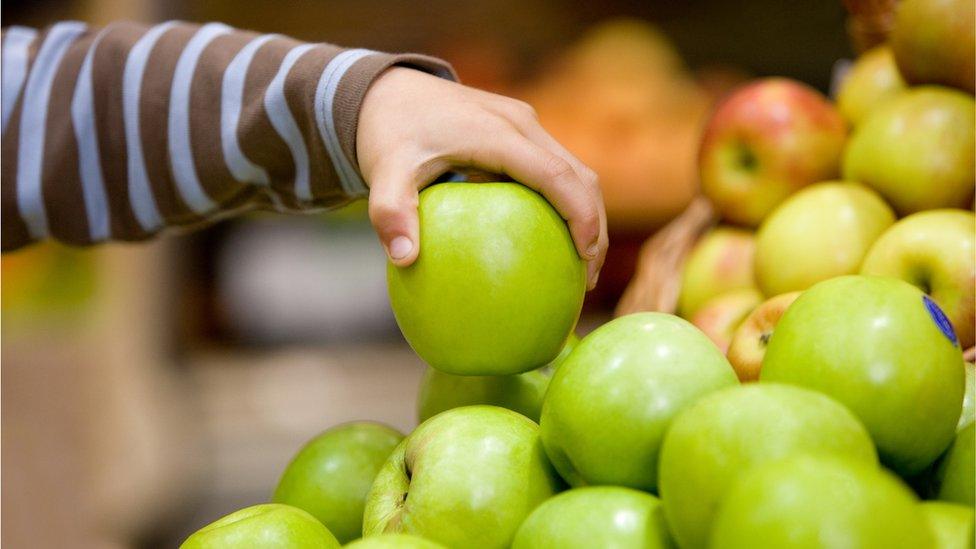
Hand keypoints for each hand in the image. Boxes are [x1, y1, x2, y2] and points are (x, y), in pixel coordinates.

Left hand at [357, 67, 607, 288]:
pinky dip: (565, 204)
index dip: (581, 216)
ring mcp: (524, 125)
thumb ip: (390, 212)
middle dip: (594, 226)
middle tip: (587, 279)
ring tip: (580, 267)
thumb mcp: (382, 171)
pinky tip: (552, 243)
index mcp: (499, 133)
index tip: (585, 258)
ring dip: (586, 215)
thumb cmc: (386, 132)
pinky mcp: (520, 132)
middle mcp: (521, 124)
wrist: (385, 91)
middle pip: (581, 175)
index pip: (557, 176)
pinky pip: (555, 170)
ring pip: (575, 171)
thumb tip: (403, 259)